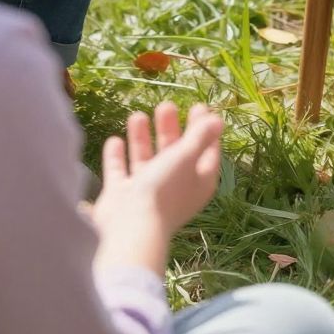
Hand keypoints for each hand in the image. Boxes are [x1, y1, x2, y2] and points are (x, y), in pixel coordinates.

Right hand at [92, 101, 223, 275]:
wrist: (129, 228)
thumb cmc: (164, 190)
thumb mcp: (186, 157)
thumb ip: (199, 136)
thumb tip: (219, 120)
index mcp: (197, 182)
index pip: (205, 152)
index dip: (203, 130)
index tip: (198, 107)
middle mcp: (174, 188)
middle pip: (174, 153)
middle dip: (170, 129)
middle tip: (166, 105)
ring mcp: (146, 194)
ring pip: (145, 161)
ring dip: (142, 138)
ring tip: (137, 115)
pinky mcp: (121, 197)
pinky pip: (119, 172)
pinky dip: (117, 156)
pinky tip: (115, 140)